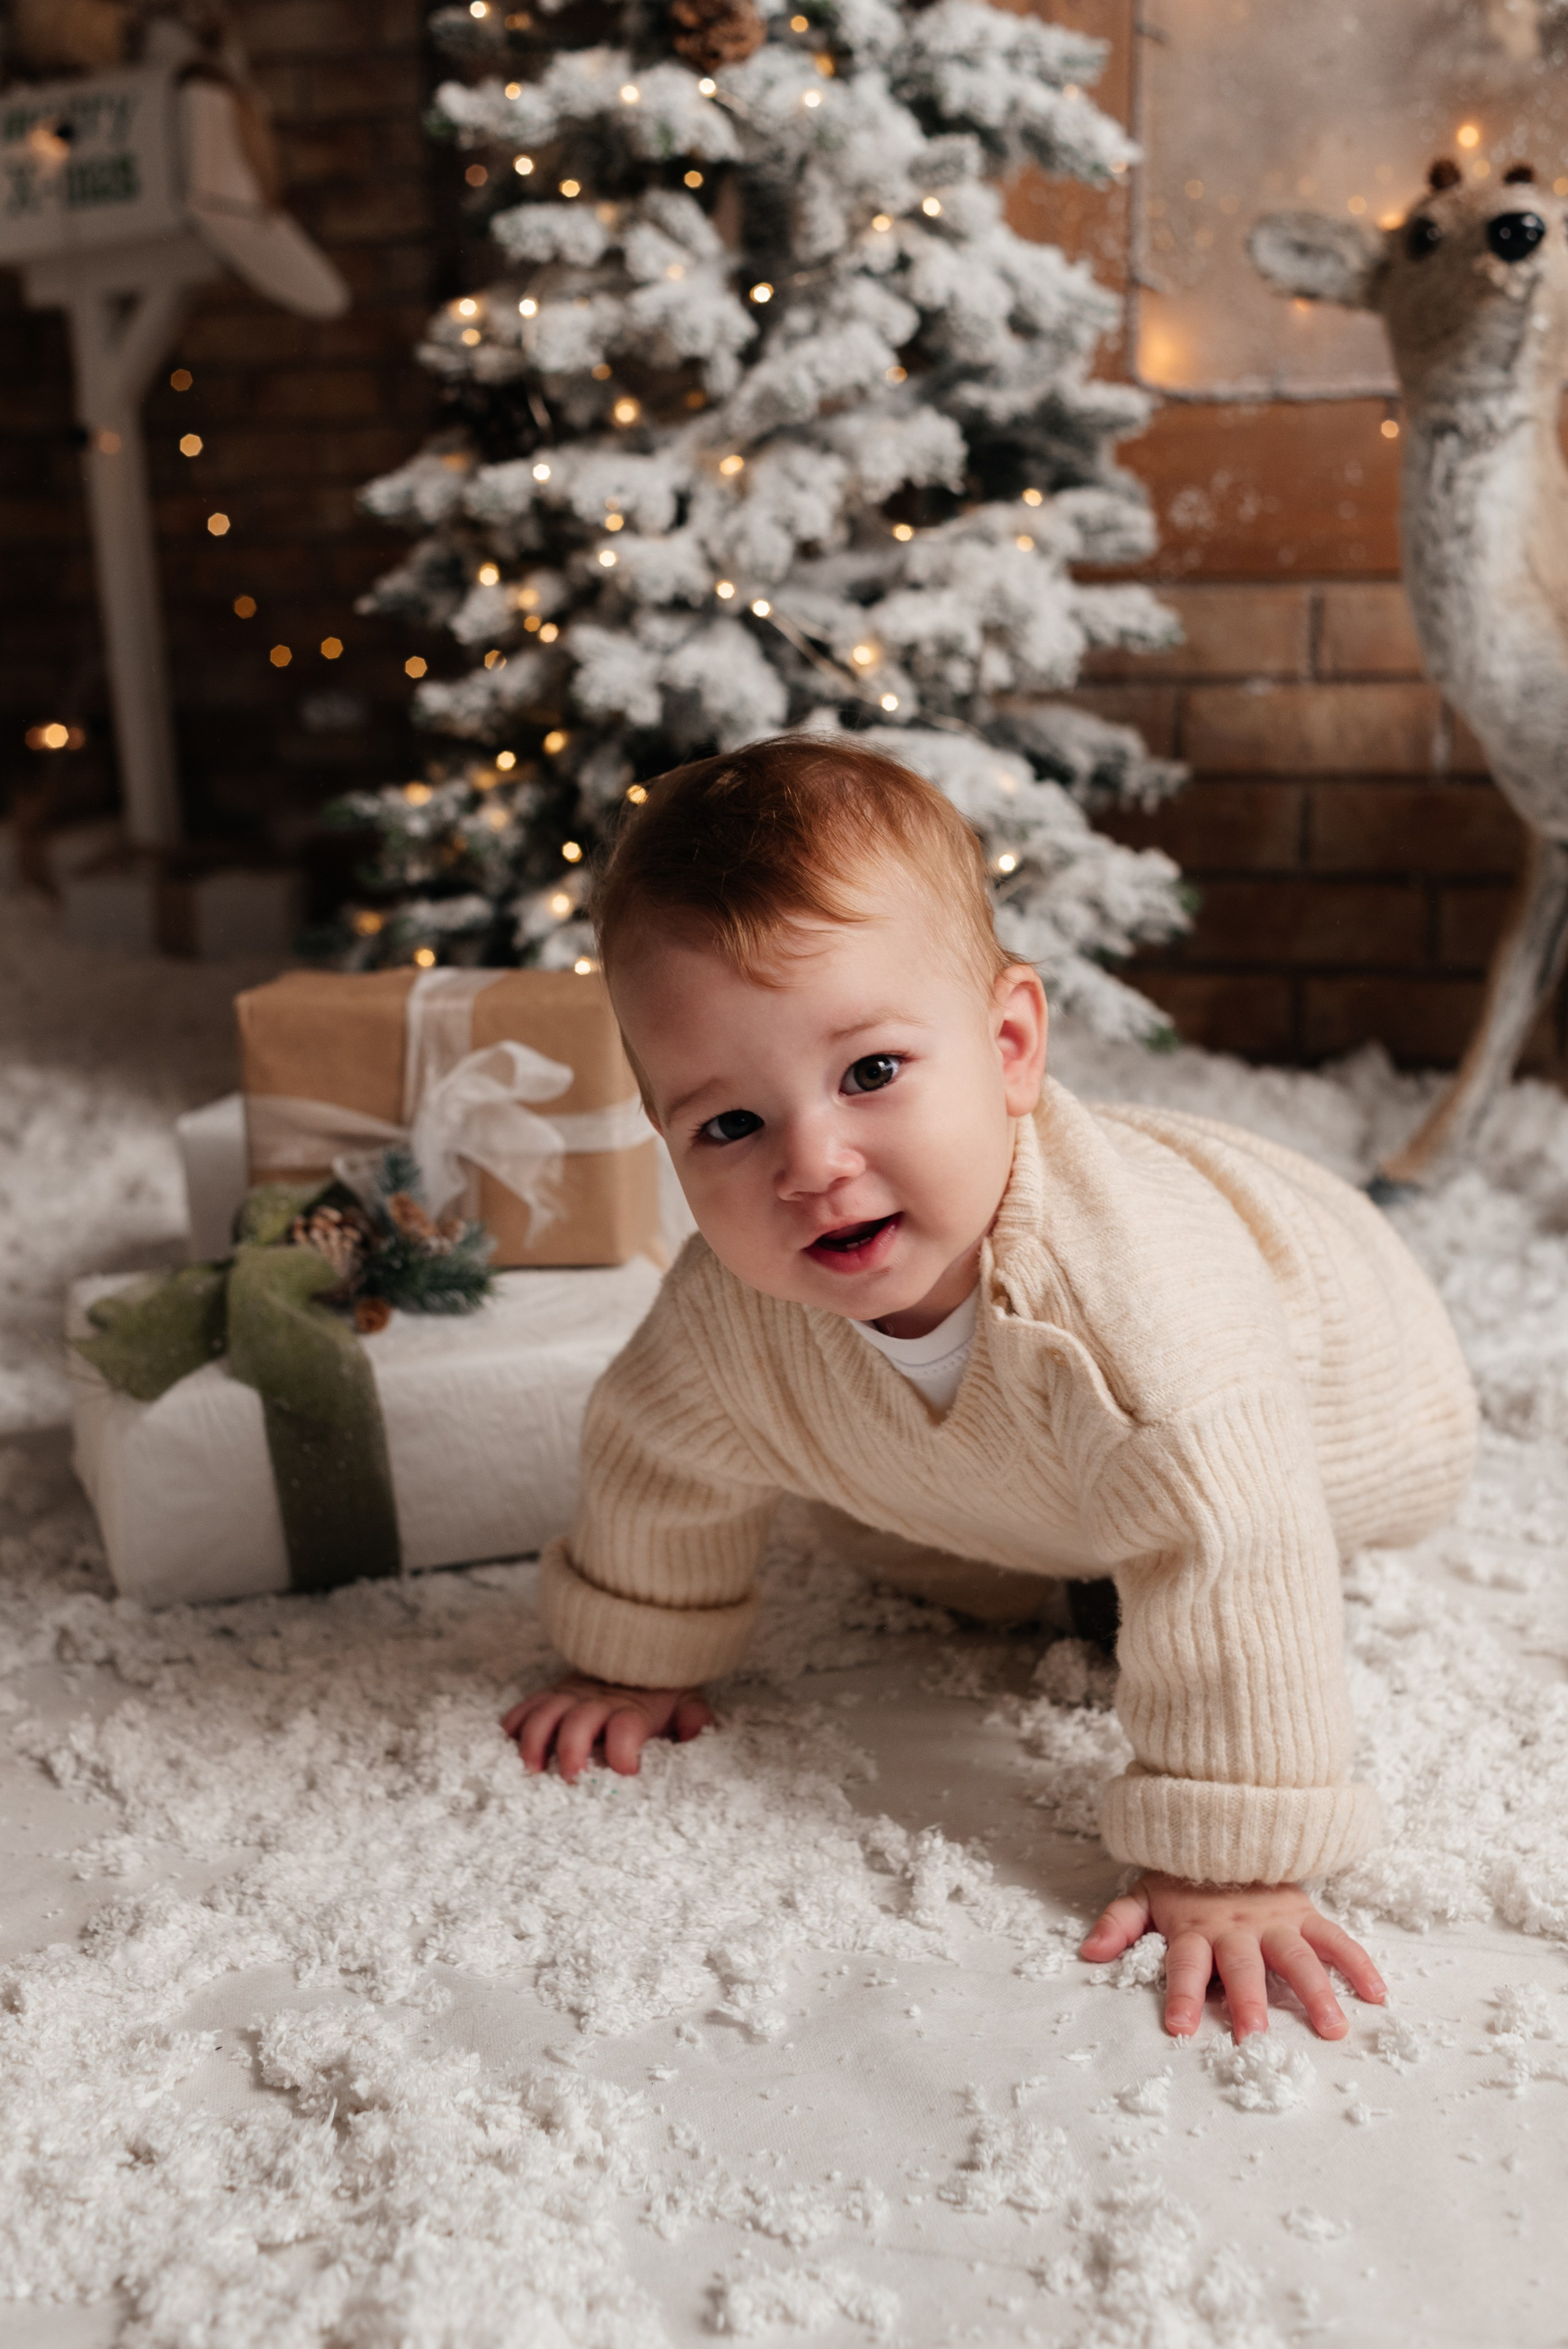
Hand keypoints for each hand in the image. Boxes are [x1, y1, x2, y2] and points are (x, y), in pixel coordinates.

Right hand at [501, 1674, 713, 1782]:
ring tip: (533, 1769)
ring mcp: (569, 1695)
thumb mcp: (685, 1700)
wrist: (636, 1647)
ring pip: (545, 1713)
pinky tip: (508, 1746)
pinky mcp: (550, 1695)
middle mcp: (597, 1700)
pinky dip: (514, 1725)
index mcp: (632, 1708)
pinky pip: (525, 1706)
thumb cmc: (659, 1687)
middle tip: (572, 1777)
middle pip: (579, 1721)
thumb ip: (693, 1719)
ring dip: (535, 1741)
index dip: (625, 1749)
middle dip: (572, 1749)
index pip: (626, 1726)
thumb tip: (694, 1734)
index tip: (629, 1771)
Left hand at [1080, 1872, 1385, 2040]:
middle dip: (1247, 2000)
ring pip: (1297, 1957)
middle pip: (1243, 1966)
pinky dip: (1358, 1963)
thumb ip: (1120, 1923)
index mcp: (1195, 1929)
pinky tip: (1376, 1994)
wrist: (1222, 1824)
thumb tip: (1088, 1952)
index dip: (1183, 1995)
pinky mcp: (1304, 1914)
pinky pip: (1335, 1938)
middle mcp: (1237, 1928)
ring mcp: (1275, 1921)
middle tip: (1254, 2036)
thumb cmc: (1183, 1877)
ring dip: (1315, 1991)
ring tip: (1331, 2028)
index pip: (1186, 1965)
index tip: (1181, 2029)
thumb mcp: (1144, 1893)